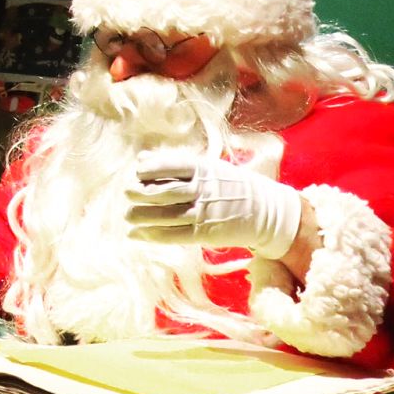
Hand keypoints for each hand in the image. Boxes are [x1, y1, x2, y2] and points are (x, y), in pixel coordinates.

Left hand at [125, 152, 301, 258]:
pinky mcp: (206, 233)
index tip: (137, 171)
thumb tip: (141, 158)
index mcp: (206, 169)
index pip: (173, 166)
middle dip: (142, 193)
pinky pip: (174, 235)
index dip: (152, 168)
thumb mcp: (209, 168)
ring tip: (127, 216)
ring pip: (167, 215)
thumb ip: (175, 164)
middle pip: (166, 192)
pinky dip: (152, 235)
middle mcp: (204, 190)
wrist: (267, 213)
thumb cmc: (232, 186)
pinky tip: (137, 234)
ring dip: (142, 217)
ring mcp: (206, 213)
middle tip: (126, 193)